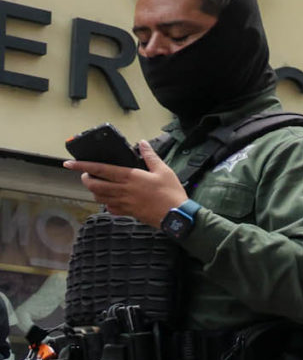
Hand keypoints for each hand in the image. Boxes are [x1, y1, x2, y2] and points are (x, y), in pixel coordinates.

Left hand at [66, 141, 186, 222]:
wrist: (176, 216)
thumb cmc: (171, 193)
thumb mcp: (163, 171)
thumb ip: (150, 156)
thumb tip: (142, 143)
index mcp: (129, 177)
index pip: (99, 169)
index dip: (82, 166)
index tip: (69, 164)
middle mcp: (122, 190)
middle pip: (94, 185)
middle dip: (85, 179)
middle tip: (87, 175)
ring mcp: (123, 203)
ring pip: (99, 197)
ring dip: (94, 191)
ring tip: (98, 185)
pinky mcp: (128, 212)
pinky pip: (110, 209)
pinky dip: (106, 204)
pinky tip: (111, 200)